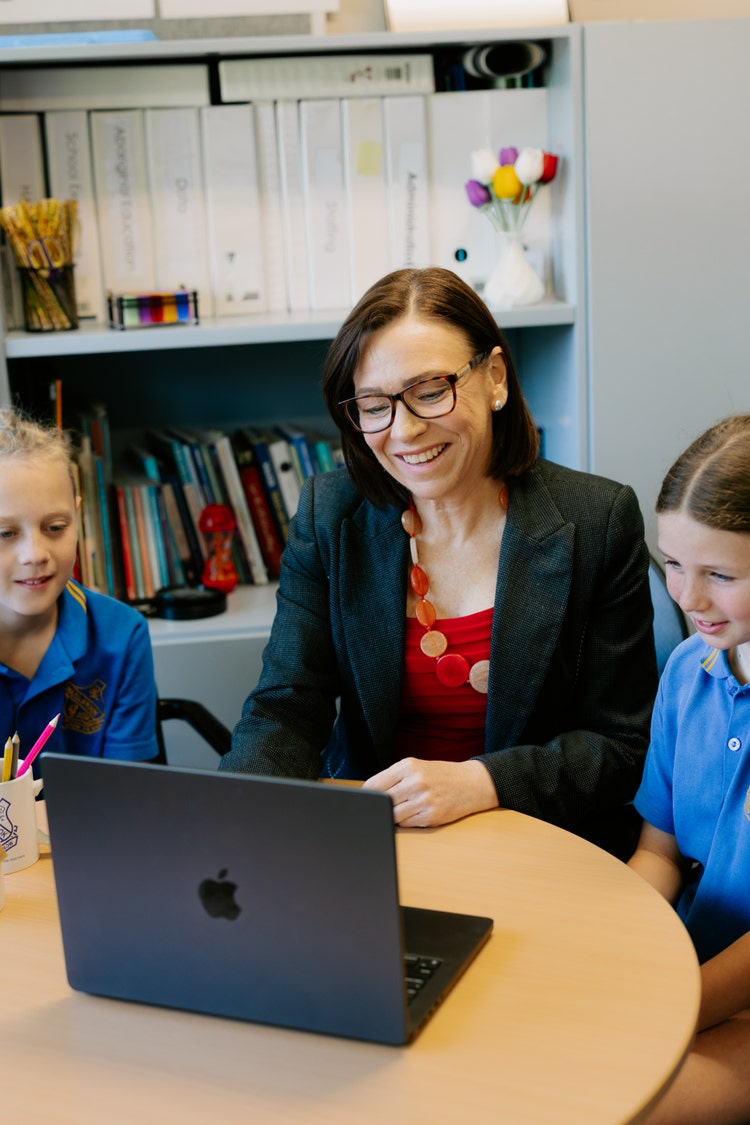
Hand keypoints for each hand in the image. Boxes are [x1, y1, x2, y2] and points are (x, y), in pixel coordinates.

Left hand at [362, 757, 498, 826]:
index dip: (366, 795)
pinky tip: (412, 814)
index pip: (375, 784)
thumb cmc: (441, 774)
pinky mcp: (431, 816)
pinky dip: (405, 822)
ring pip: (393, 815)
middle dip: (378, 807)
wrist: (472, 783)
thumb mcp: (417, 767)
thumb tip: (369, 793)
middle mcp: (415, 781)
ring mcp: (424, 800)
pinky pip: (407, 824)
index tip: (363, 800)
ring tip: (397, 811)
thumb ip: (394, 777)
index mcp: (408, 766)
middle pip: (382, 801)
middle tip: (377, 809)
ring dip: (391, 816)